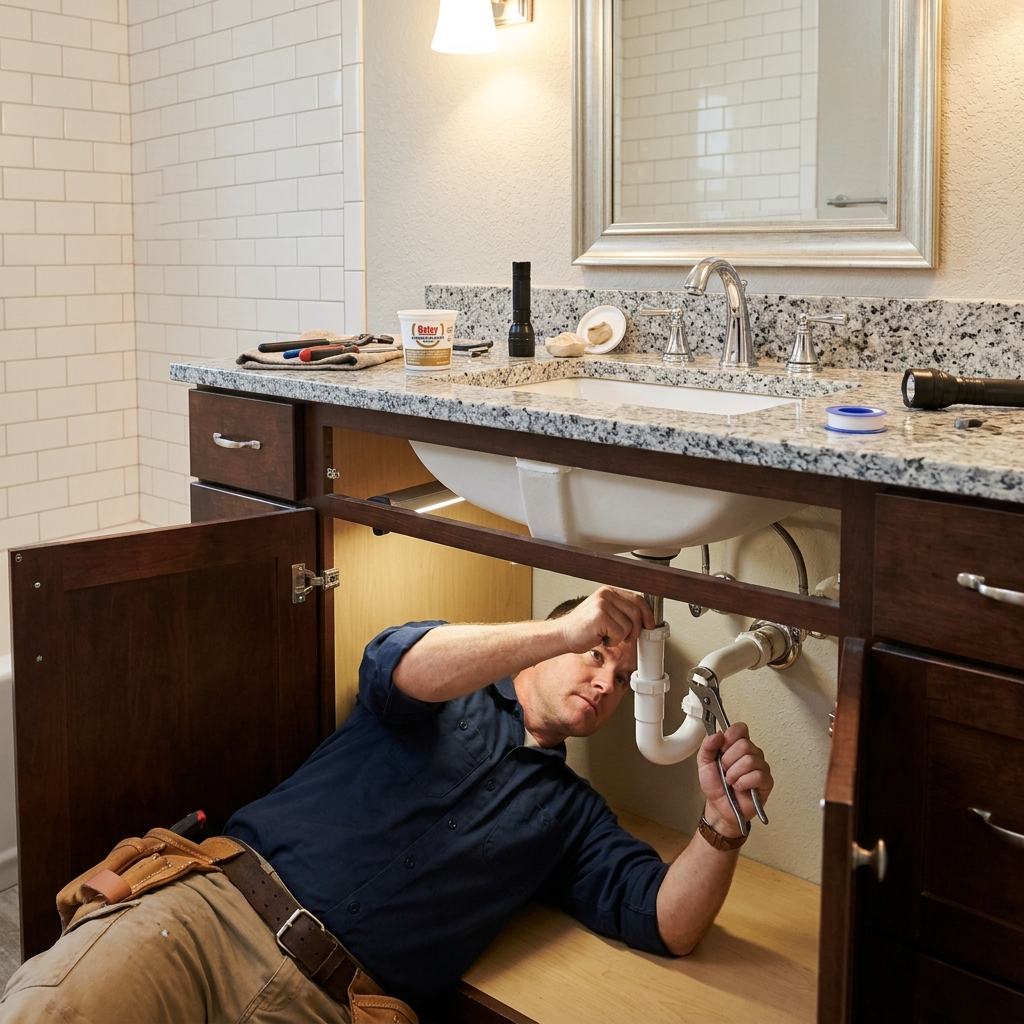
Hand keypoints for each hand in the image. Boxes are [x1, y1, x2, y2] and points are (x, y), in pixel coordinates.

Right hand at [557, 586, 654, 653]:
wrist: (562, 636)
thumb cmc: (582, 629)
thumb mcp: (604, 615)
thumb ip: (621, 613)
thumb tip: (643, 621)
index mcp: (608, 592)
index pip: (637, 599)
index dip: (647, 614)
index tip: (650, 626)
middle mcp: (606, 595)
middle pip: (636, 612)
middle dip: (635, 630)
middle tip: (626, 638)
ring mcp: (603, 604)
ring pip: (629, 625)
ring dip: (621, 637)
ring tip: (606, 636)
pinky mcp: (600, 616)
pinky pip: (620, 633)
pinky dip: (613, 641)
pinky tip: (601, 638)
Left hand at [697, 723, 772, 838]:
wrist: (719, 807)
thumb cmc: (715, 786)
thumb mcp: (703, 763)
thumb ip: (707, 746)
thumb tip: (718, 734)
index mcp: (736, 746)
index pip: (741, 728)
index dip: (731, 736)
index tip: (722, 748)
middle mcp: (751, 753)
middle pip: (744, 745)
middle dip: (728, 760)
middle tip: (725, 770)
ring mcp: (761, 767)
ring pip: (750, 760)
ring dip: (734, 774)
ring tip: (731, 781)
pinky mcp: (766, 782)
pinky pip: (758, 775)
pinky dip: (744, 782)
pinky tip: (740, 787)